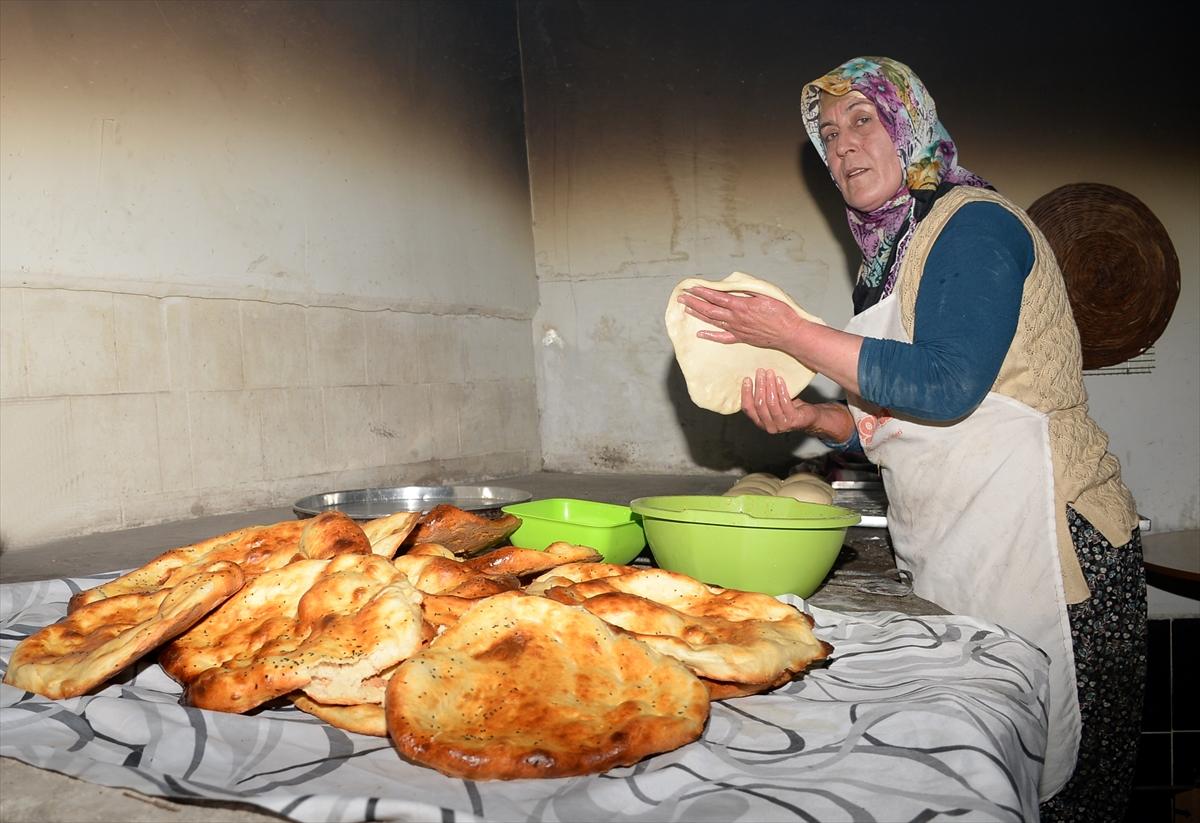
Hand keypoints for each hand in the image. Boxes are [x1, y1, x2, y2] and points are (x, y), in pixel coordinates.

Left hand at [676, 286, 801, 349]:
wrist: (789, 333)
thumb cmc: (781, 313)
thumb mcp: (766, 294)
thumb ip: (748, 290)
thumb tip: (735, 287)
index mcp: (741, 305)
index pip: (716, 297)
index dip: (702, 292)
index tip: (692, 287)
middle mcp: (735, 318)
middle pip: (710, 309)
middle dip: (694, 302)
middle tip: (682, 297)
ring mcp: (737, 329)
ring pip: (713, 322)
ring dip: (698, 315)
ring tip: (686, 309)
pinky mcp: (741, 338)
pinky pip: (722, 338)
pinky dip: (710, 336)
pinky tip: (700, 334)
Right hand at [741, 369, 822, 433]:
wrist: (809, 417)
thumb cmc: (790, 408)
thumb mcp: (772, 404)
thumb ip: (763, 397)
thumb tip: (755, 377)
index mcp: (760, 422)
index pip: (748, 409)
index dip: (746, 393)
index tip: (747, 379)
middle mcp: (769, 426)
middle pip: (760, 404)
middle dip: (759, 386)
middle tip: (760, 372)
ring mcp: (781, 425)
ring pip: (771, 403)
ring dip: (770, 385)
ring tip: (770, 373)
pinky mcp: (793, 420)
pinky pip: (785, 402)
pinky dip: (781, 389)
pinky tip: (780, 380)